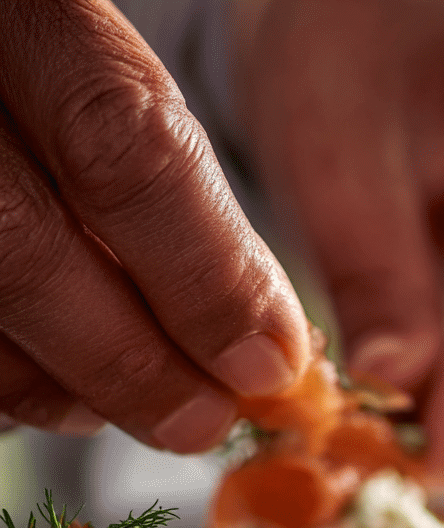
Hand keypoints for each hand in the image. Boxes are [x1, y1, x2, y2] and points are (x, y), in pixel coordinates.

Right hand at [0, 0, 309, 450]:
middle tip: (202, 422)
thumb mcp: (120, 93)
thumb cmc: (59, 83)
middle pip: (25, 243)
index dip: (206, 274)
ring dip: (64, 386)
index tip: (269, 365)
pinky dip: (10, 384)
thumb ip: (184, 199)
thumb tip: (269, 344)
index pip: (122, 143)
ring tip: (133, 403)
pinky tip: (60, 388)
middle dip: (131, 360)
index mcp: (33, 12)